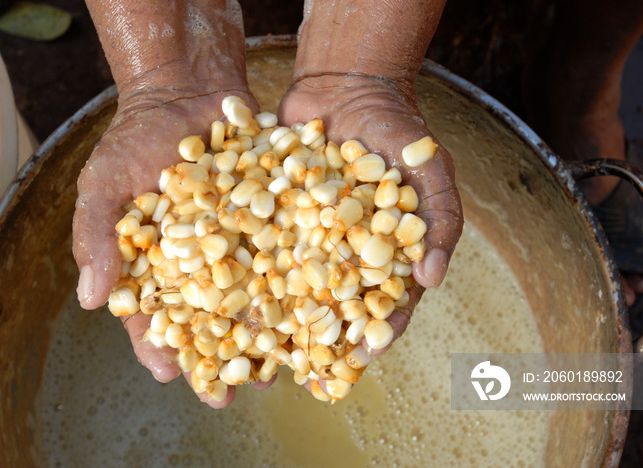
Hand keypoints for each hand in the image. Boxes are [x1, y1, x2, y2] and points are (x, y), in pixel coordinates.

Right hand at [72, 88, 263, 407]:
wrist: (186, 90)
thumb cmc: (135, 139)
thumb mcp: (103, 183)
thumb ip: (95, 238)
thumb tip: (92, 300)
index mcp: (154, 264)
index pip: (152, 315)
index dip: (159, 346)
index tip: (170, 375)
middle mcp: (199, 262)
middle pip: (208, 320)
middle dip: (219, 357)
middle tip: (233, 394)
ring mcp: (237, 242)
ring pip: (250, 298)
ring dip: (262, 334)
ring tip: (279, 368)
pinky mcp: (270, 220)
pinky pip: (283, 255)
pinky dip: (295, 282)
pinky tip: (310, 309)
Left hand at [279, 74, 462, 393]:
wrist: (348, 85)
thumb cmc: (399, 129)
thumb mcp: (432, 169)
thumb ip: (441, 220)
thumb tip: (432, 278)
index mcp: (382, 251)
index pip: (383, 301)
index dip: (375, 331)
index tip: (361, 360)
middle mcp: (342, 250)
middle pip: (335, 304)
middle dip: (323, 338)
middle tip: (307, 372)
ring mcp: (305, 234)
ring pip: (292, 283)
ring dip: (281, 315)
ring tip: (264, 348)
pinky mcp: (273, 213)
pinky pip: (260, 243)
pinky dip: (247, 266)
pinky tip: (230, 291)